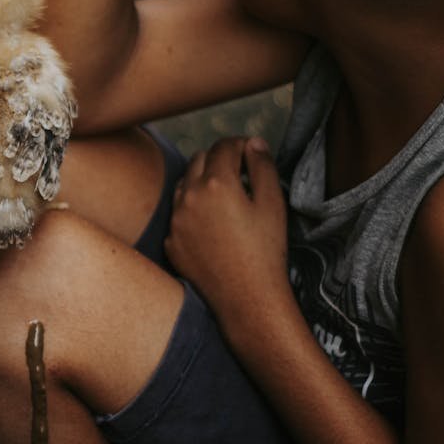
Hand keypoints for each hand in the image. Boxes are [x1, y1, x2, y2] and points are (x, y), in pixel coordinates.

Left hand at [164, 137, 292, 339]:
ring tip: (226, 196)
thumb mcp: (272, 204)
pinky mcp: (171, 242)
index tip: (252, 152)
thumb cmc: (265, 251)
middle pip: (199, 159)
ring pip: (184, 184)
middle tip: (241, 171)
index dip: (241, 145)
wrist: (246, 300)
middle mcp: (189, 197)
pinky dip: (193, 210)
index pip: (224, 147)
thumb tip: (254, 143)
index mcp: (216, 184)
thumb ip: (262, 167)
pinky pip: (178, 214)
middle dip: (219, 159)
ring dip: (202, 181)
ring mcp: (175, 220)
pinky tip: (213, 224)